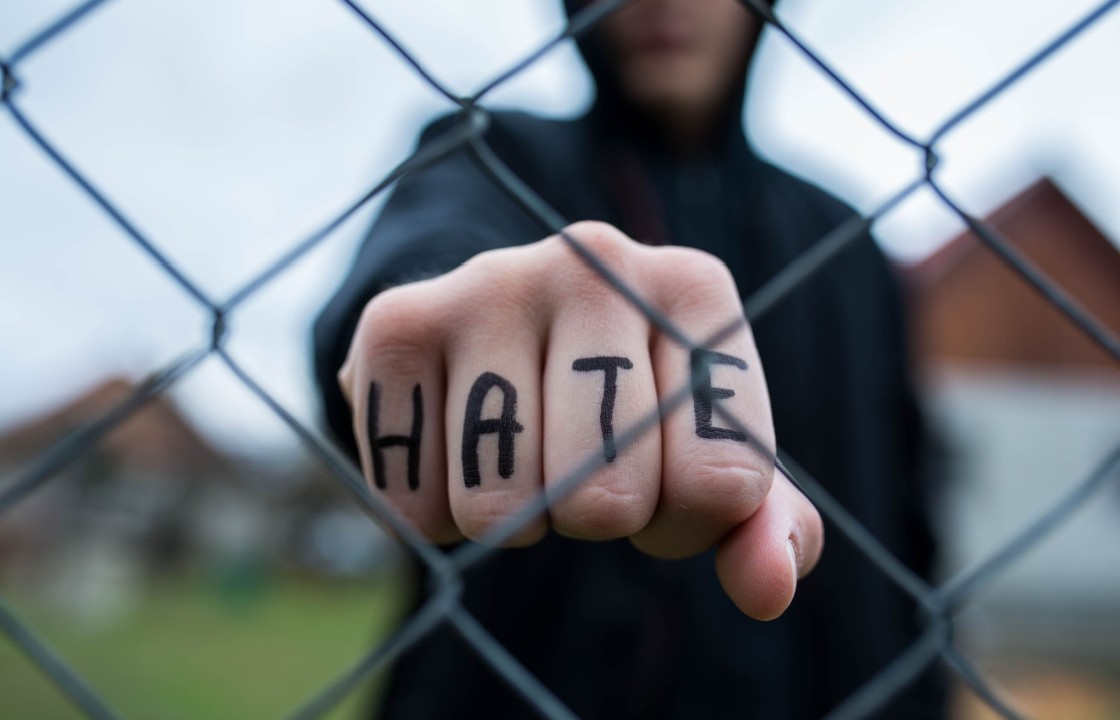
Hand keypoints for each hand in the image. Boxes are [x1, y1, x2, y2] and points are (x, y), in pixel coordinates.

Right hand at [338, 221, 822, 619]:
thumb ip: (764, 526)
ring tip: (517, 457)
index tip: (661, 485)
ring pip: (500, 505)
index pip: (722, 482)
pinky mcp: (396, 320)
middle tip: (578, 468)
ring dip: (512, 520)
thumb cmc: (624, 406)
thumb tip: (767, 589)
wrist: (502, 331)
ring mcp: (490, 280)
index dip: (684, 523)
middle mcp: (596, 260)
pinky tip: (452, 454)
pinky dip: (435, 518)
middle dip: (594, 518)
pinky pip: (414, 502)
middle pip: (604, 498)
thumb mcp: (706, 456)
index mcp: (695, 289)